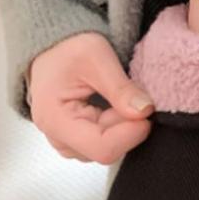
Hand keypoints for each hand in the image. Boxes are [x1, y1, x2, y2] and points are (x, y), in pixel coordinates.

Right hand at [27, 32, 154, 163]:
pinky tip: (112, 108)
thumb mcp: (96, 57)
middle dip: (125, 126)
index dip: (131, 134)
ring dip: (120, 127)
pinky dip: (115, 128)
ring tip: (115, 99)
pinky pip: (105, 145)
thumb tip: (144, 112)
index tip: (146, 114)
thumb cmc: (66, 49)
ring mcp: (67, 143)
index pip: (102, 148)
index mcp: (55, 120)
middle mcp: (57, 138)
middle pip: (107, 150)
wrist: (52, 49)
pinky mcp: (76, 143)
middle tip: (128, 97)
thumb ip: (121, 87)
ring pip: (108, 149)